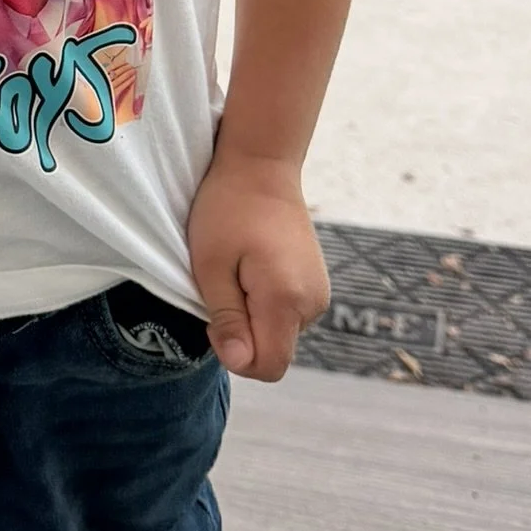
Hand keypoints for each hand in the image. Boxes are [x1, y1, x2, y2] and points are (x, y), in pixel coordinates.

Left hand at [186, 149, 329, 381]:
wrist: (262, 164)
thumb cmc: (227, 209)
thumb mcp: (211, 265)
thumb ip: (227, 318)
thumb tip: (238, 362)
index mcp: (287, 300)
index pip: (268, 366)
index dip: (235, 355)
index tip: (215, 316)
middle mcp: (313, 303)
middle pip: (275, 351)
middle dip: (243, 334)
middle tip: (223, 286)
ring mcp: (319, 292)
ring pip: (280, 334)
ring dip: (253, 316)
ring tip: (238, 269)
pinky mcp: (316, 283)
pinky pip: (287, 314)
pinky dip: (266, 304)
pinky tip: (254, 267)